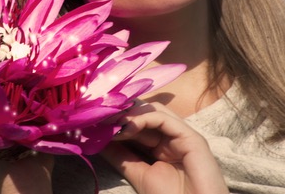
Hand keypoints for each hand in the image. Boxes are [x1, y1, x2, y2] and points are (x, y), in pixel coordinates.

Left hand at [100, 102, 227, 193]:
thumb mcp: (138, 174)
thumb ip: (121, 156)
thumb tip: (98, 140)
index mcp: (161, 144)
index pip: (136, 121)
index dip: (116, 118)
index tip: (92, 119)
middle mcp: (172, 136)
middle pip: (144, 112)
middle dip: (120, 111)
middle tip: (97, 114)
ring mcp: (183, 135)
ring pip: (153, 111)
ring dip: (128, 113)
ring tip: (109, 120)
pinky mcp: (193, 138)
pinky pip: (164, 119)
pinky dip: (142, 119)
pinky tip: (125, 127)